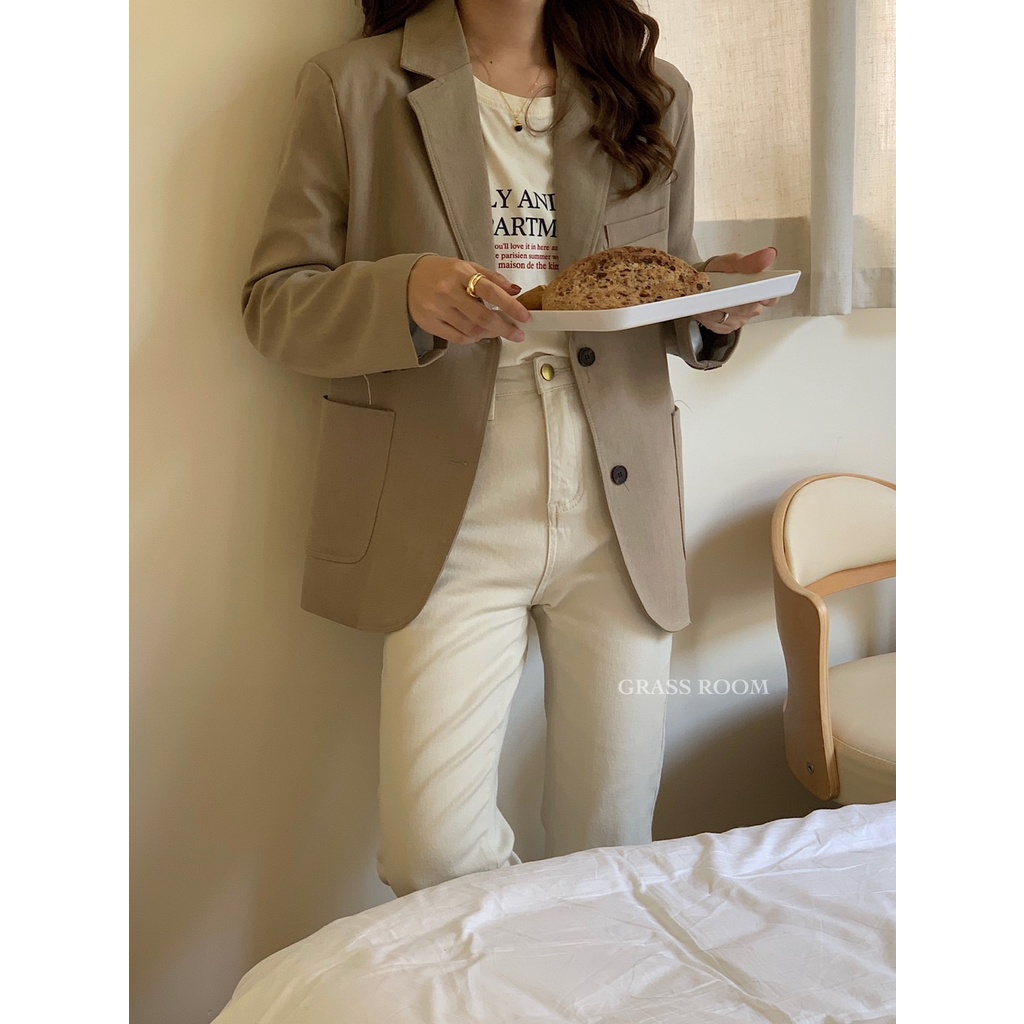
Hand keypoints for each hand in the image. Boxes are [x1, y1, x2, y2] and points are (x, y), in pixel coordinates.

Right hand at [408, 256, 530, 345]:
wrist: (408, 279)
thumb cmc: (442, 272)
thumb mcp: (467, 267)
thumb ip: (492, 278)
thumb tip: (515, 291)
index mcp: (459, 273)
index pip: (489, 290)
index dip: (510, 305)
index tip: (524, 317)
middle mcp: (447, 291)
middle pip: (481, 317)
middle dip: (504, 328)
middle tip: (518, 334)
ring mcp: (437, 309)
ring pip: (471, 330)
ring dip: (490, 334)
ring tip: (498, 330)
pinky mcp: (430, 324)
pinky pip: (458, 338)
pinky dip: (473, 338)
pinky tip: (479, 333)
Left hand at [694, 246, 778, 334]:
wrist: (702, 282)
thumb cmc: (721, 271)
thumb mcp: (734, 261)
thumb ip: (750, 261)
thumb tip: (769, 254)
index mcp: (761, 289)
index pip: (772, 298)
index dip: (767, 298)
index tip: (761, 296)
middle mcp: (753, 307)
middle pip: (746, 309)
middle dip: (731, 299)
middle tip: (718, 290)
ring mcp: (740, 320)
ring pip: (729, 317)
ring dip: (715, 307)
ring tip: (706, 296)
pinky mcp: (725, 328)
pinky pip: (717, 325)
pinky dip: (707, 315)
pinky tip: (703, 306)